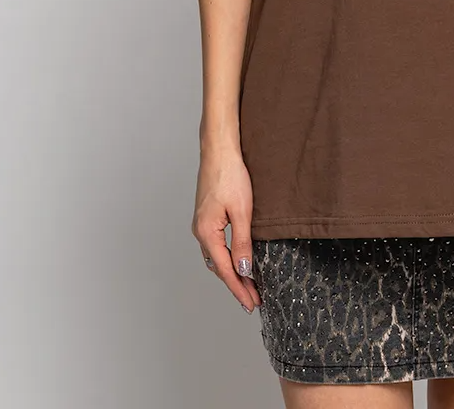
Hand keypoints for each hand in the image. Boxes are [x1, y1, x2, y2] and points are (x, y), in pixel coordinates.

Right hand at [192, 146, 260, 312]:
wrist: (219, 150)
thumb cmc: (230, 175)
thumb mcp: (242, 211)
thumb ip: (243, 242)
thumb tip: (244, 270)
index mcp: (206, 233)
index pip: (225, 270)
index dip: (239, 289)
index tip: (251, 304)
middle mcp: (200, 232)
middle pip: (219, 267)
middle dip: (236, 284)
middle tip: (253, 300)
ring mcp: (201, 225)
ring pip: (216, 258)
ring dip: (231, 272)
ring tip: (248, 285)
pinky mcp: (206, 217)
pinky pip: (216, 246)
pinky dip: (227, 258)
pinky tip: (237, 260)